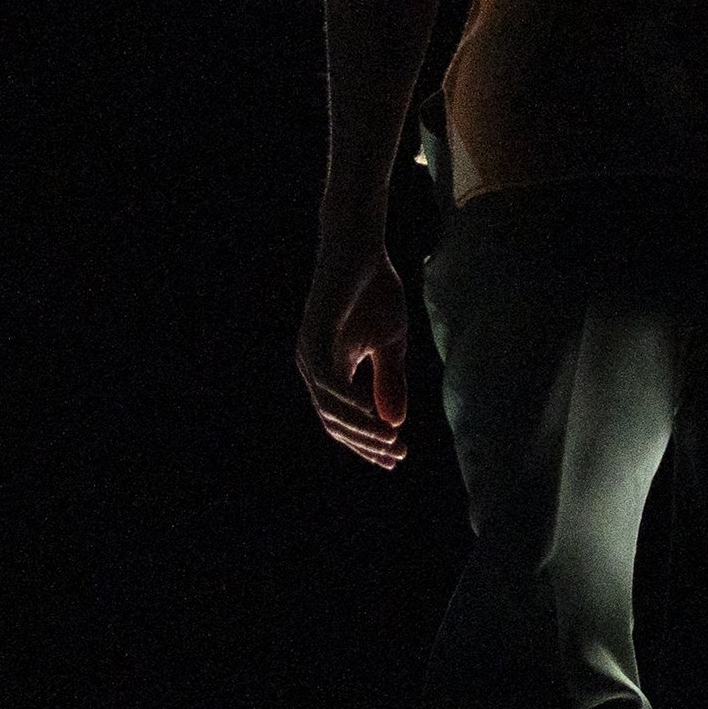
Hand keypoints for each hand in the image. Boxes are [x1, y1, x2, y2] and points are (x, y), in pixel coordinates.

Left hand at [295, 235, 415, 468]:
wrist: (362, 249)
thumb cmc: (375, 292)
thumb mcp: (391, 345)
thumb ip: (389, 382)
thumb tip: (394, 423)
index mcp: (330, 370)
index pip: (344, 418)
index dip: (368, 441)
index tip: (397, 459)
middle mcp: (314, 367)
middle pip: (334, 421)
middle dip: (365, 442)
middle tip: (397, 456)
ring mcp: (310, 353)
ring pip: (329, 407)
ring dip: (360, 427)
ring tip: (389, 441)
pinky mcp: (314, 336)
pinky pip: (327, 381)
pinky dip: (349, 401)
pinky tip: (372, 415)